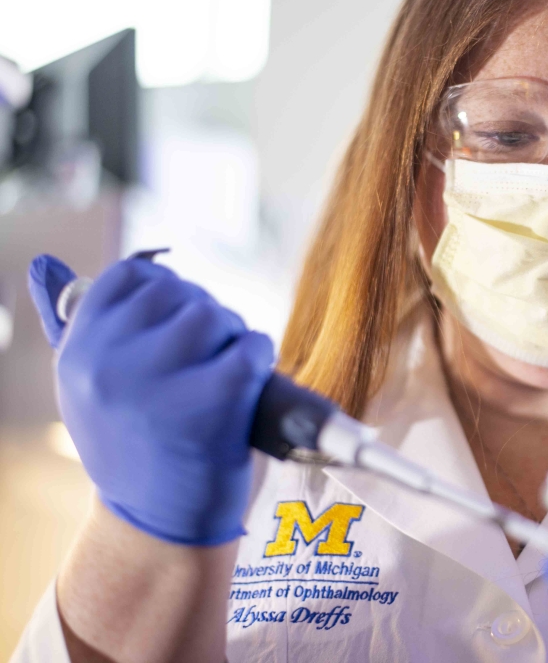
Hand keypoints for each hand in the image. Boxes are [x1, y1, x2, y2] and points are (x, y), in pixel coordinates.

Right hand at [27, 254, 273, 544]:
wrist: (161, 527)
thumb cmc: (137, 446)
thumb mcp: (89, 388)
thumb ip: (78, 326)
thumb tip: (42, 265)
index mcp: (77, 354)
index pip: (129, 277)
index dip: (165, 294)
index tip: (175, 330)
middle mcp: (107, 364)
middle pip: (180, 292)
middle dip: (205, 317)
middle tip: (205, 362)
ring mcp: (157, 383)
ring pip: (215, 314)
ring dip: (233, 336)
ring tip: (225, 374)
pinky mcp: (209, 401)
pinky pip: (251, 345)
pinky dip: (260, 356)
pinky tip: (249, 382)